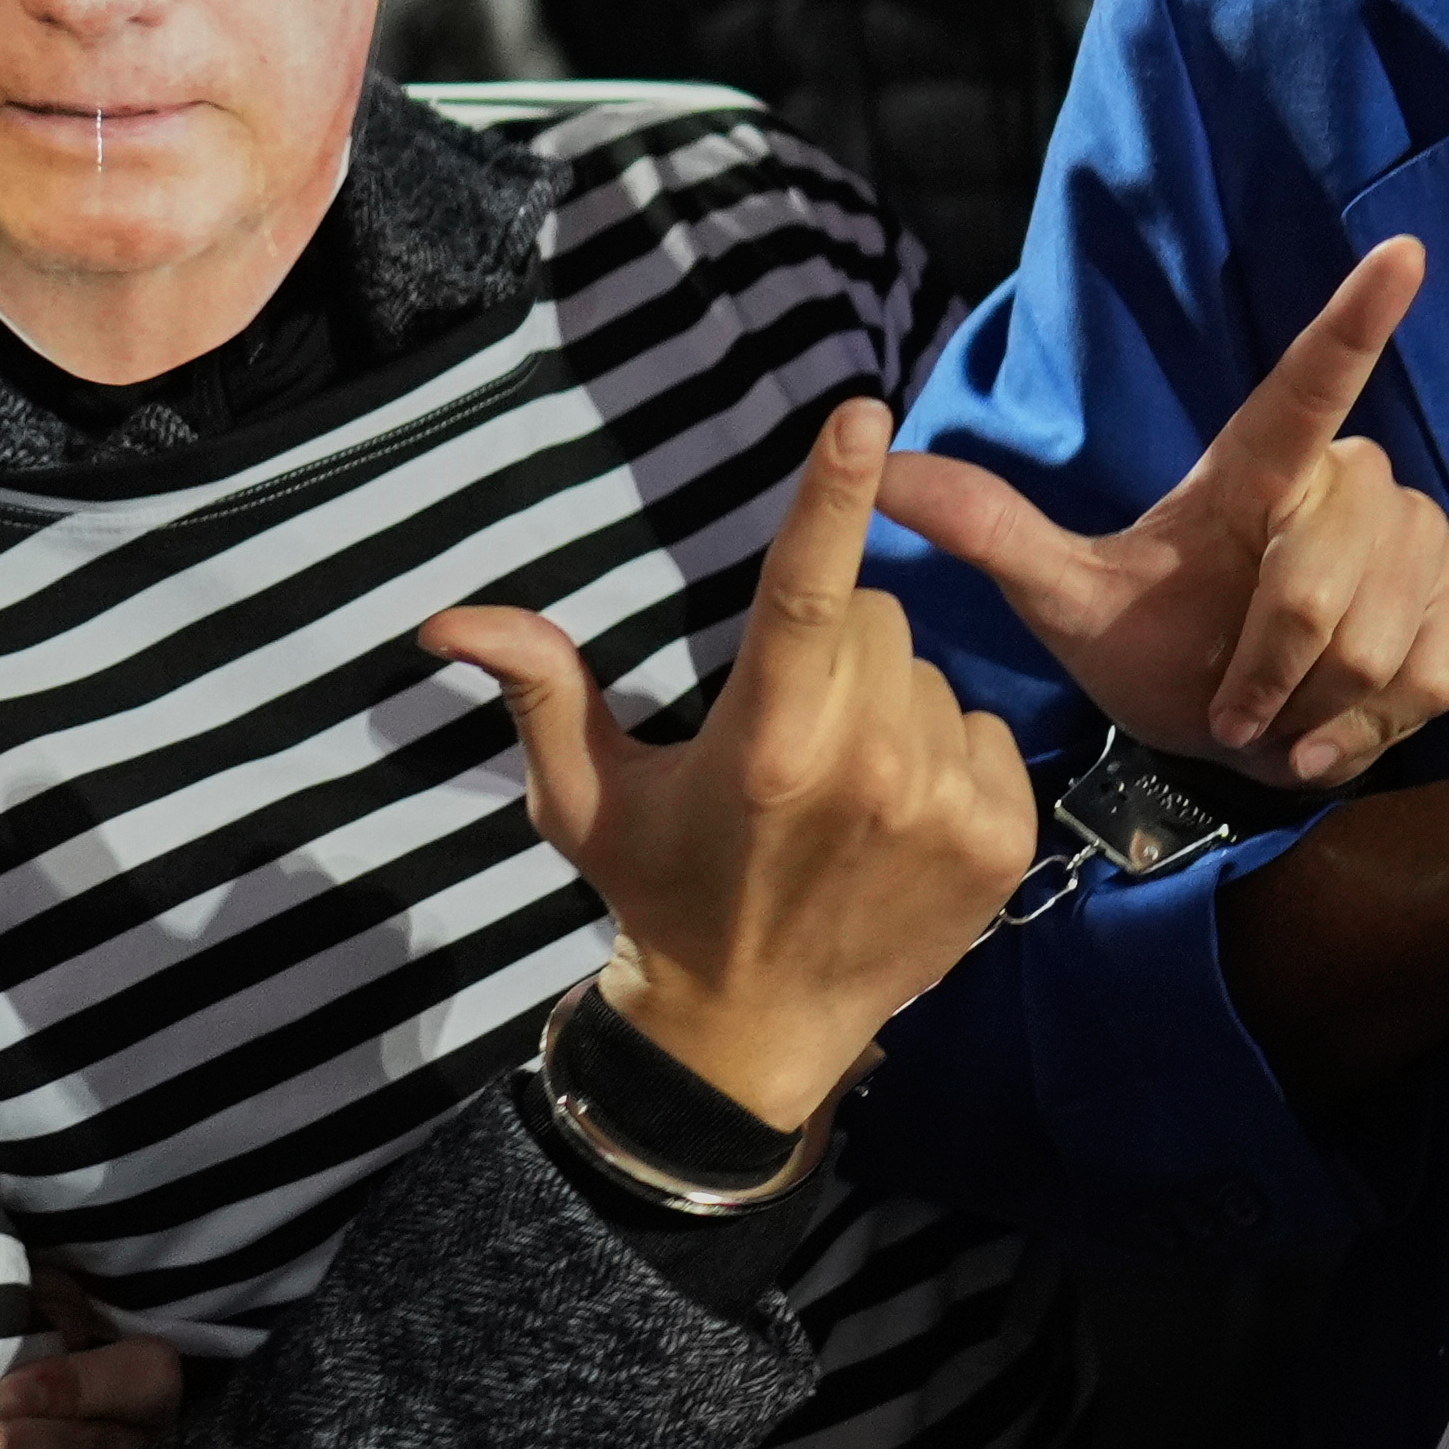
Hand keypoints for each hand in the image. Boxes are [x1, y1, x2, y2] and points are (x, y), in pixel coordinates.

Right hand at [424, 401, 1036, 1128]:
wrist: (755, 1034)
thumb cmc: (660, 892)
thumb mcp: (583, 797)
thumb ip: (540, 690)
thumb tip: (446, 620)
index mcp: (766, 744)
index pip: (808, 592)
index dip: (833, 496)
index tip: (863, 414)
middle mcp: (865, 768)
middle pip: (877, 616)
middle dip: (837, 643)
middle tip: (793, 728)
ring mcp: (942, 805)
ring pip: (930, 672)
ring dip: (891, 703)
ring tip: (842, 784)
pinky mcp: (1001, 838)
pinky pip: (985, 728)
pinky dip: (947, 753)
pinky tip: (898, 814)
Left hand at [882, 238, 1448, 788]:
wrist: (1239, 737)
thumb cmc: (1158, 651)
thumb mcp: (1068, 599)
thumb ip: (987, 528)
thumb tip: (877, 467)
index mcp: (1255, 471)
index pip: (1306, 387)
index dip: (1355, 321)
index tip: (1400, 252)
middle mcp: (1346, 484)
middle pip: (1326, 579)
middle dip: (1274, 666)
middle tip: (1238, 709)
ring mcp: (1422, 537)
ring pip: (1383, 635)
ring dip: (1323, 704)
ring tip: (1285, 718)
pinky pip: (1438, 668)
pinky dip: (1380, 724)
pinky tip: (1342, 731)